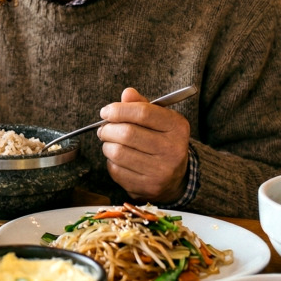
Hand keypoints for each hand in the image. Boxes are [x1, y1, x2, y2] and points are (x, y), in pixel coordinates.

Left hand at [97, 87, 190, 203]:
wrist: (175, 177)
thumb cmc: (162, 141)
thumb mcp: (159, 120)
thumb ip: (142, 105)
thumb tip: (127, 93)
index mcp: (177, 127)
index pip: (143, 112)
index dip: (119, 110)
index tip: (106, 111)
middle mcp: (172, 149)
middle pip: (127, 133)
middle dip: (108, 129)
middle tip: (103, 129)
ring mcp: (161, 171)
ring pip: (118, 152)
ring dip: (107, 145)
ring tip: (110, 142)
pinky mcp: (147, 187)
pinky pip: (116, 170)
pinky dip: (111, 162)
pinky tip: (118, 159)